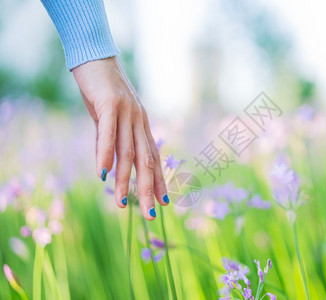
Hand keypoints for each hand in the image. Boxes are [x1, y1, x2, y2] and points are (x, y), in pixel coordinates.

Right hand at [72, 57, 168, 219]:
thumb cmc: (102, 89)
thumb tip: (108, 168)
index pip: (153, 159)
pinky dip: (106, 153)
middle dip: (149, 189)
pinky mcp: (109, 103)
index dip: (158, 181)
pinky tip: (104, 174)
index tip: (164, 202)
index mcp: (141, 126)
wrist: (95, 56)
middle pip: (146, 160)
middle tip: (152, 214)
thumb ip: (110, 142)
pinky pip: (108, 133)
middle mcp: (139, 121)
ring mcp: (126, 112)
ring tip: (122, 203)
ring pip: (128, 152)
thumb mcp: (109, 119)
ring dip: (125, 180)